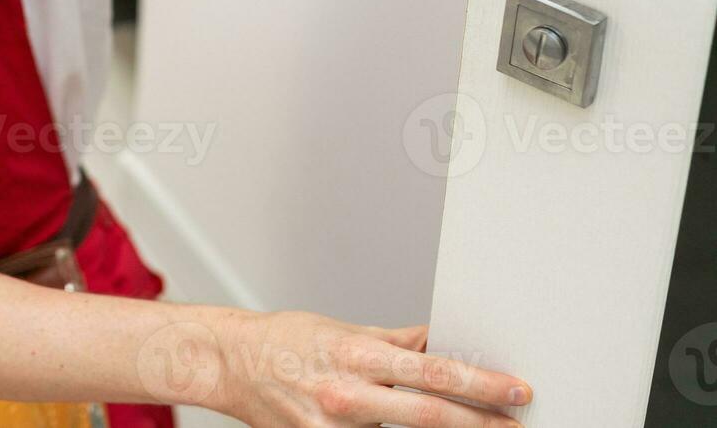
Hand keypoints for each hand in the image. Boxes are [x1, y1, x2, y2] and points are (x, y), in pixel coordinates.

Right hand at [214, 310, 531, 426]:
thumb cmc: (284, 342)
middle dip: (482, 422)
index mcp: (356, 355)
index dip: (481, 383)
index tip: (516, 389)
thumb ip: (396, 342)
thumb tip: (441, 343)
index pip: (433, 371)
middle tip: (517, 423)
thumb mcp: (343, 330)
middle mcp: (348, 395)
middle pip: (431, 414)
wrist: (231, 364)